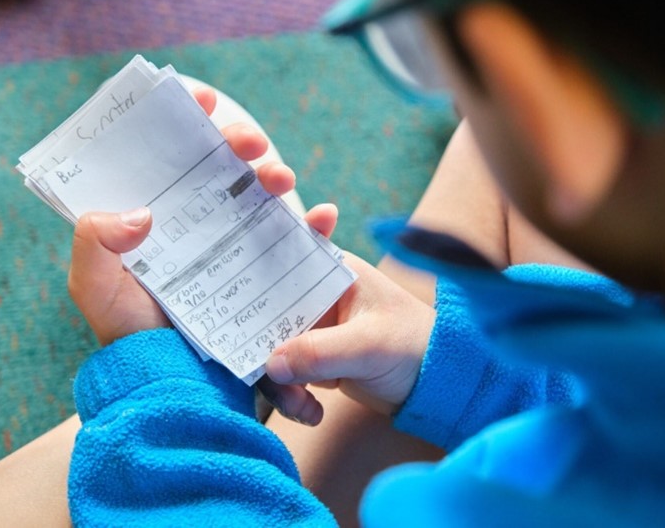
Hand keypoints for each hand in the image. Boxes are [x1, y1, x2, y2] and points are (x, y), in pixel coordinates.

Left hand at [67, 86, 338, 345]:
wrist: (173, 385)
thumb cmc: (128, 333)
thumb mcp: (94, 289)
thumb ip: (94, 244)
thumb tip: (141, 213)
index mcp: (153, 214)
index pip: (170, 153)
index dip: (186, 118)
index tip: (203, 99)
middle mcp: (195, 220)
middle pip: (220, 163)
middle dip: (239, 139)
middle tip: (250, 142)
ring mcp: (231, 242)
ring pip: (259, 192)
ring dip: (275, 174)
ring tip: (282, 180)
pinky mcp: (262, 268)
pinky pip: (295, 240)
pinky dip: (316, 226)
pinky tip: (324, 217)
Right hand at [261, 254, 435, 423]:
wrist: (437, 387)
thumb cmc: (415, 347)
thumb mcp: (369, 345)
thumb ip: (319, 352)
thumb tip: (270, 364)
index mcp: (332, 271)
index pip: (285, 252)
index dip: (254, 255)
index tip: (228, 269)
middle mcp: (316, 294)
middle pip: (265, 310)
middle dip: (262, 348)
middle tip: (271, 377)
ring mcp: (313, 328)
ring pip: (270, 348)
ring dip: (278, 382)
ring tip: (303, 407)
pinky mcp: (313, 359)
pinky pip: (283, 375)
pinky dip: (291, 396)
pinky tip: (312, 412)